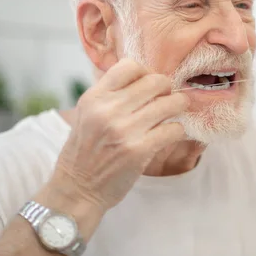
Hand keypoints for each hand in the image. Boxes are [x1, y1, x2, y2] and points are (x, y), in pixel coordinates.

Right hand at [53, 58, 188, 211]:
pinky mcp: (139, 150)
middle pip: (155, 81)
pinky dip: (178, 130)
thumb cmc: (84, 151)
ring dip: (179, 105)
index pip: (129, 66)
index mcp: (94, 97)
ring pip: (170, 103)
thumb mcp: (86, 114)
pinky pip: (173, 129)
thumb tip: (143, 78)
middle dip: (167, 88)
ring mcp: (124, 130)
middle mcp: (108, 110)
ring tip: (177, 111)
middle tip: (168, 97)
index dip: (145, 72)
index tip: (148, 85)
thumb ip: (109, 95)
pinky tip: (171, 133)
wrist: (76, 189)